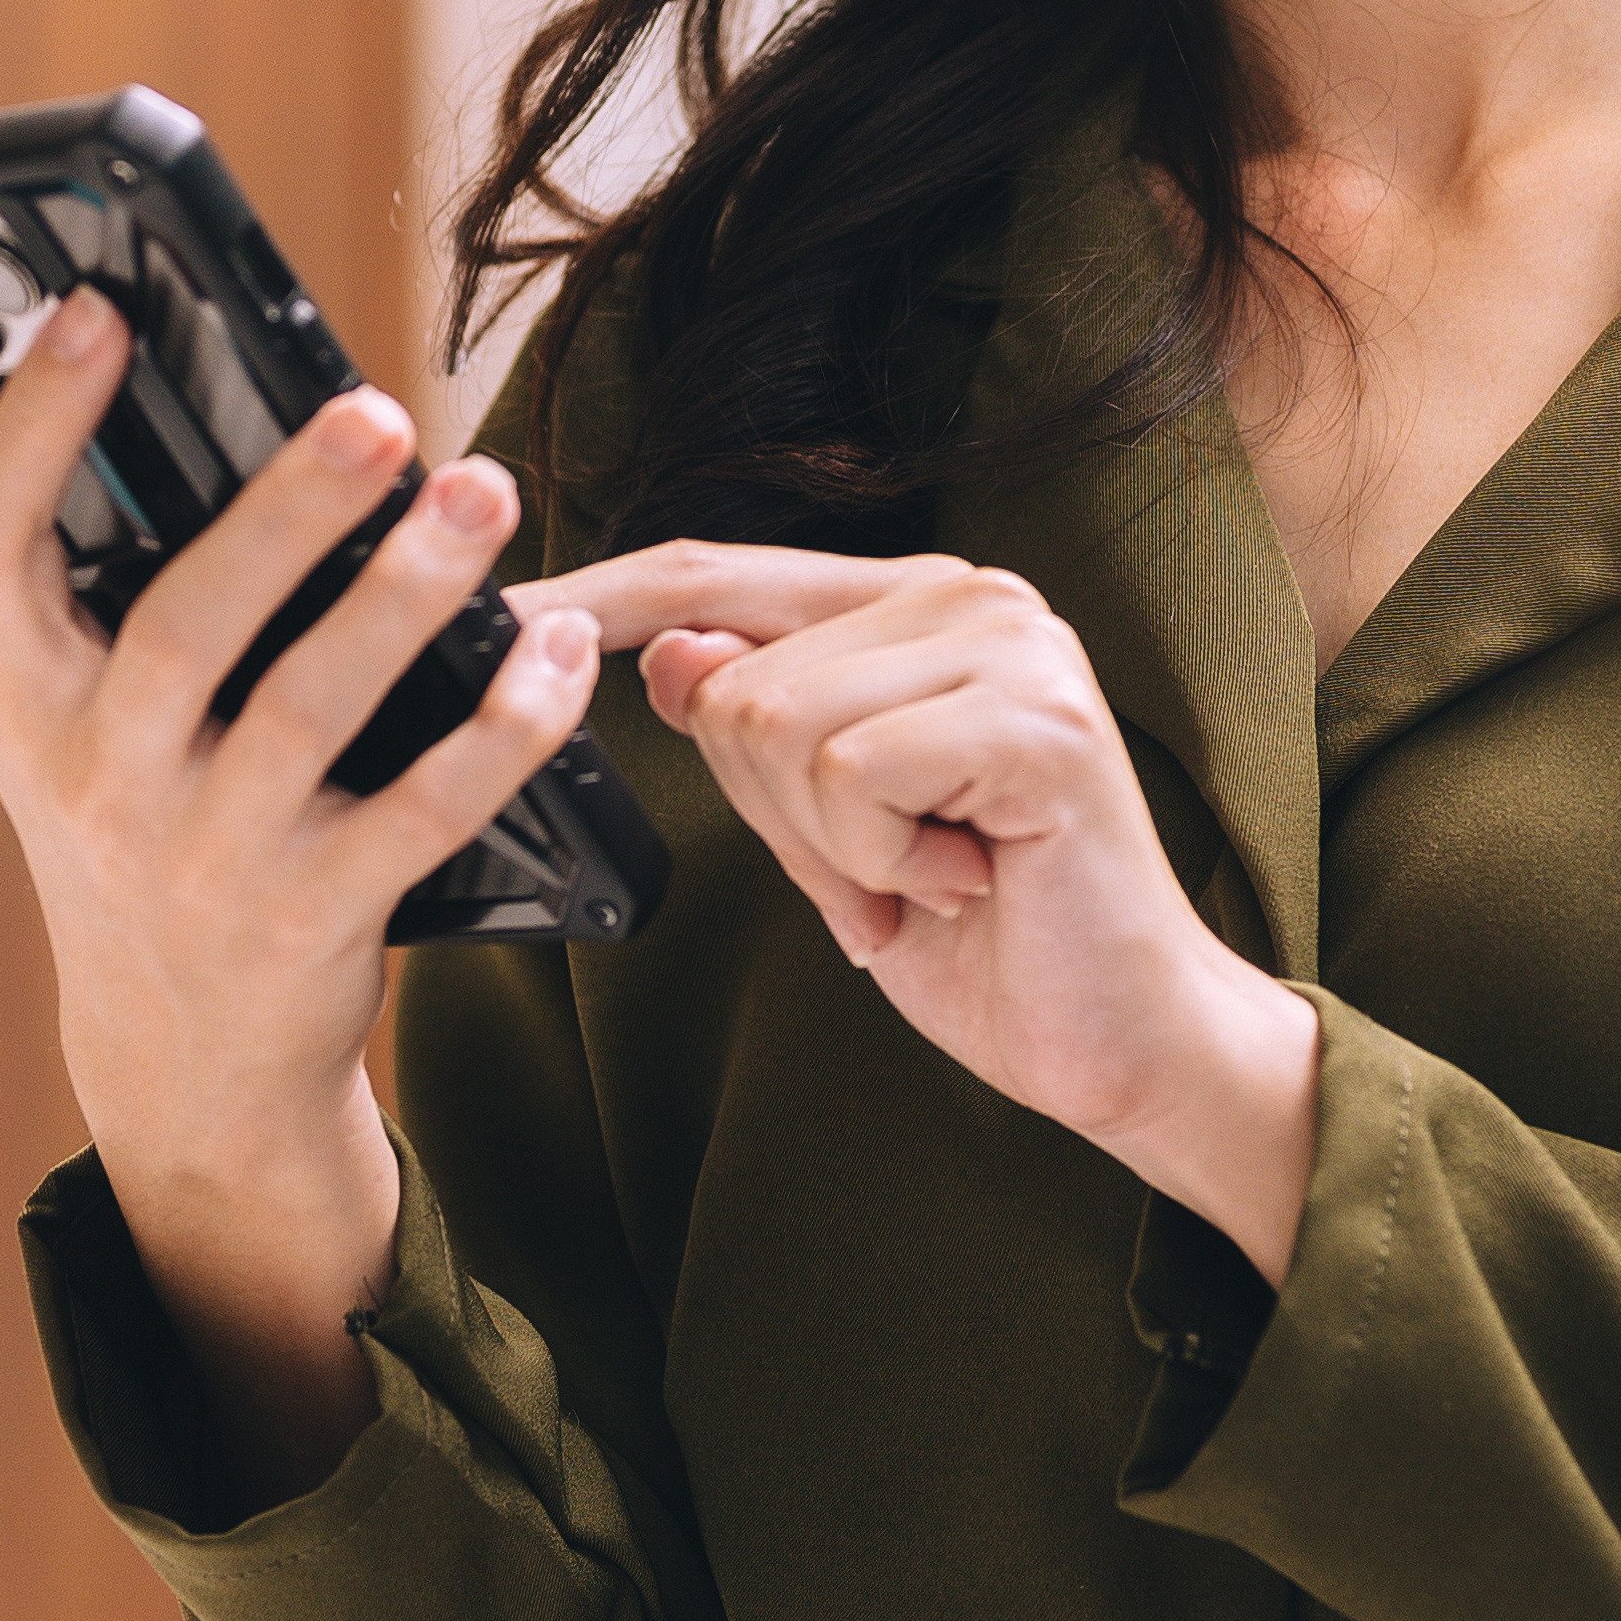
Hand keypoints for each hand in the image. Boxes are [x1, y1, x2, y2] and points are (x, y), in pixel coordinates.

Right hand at [0, 295, 602, 1496]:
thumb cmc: (115, 831)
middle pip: (184, 629)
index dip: (35, 429)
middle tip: (376, 411)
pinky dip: (500, 733)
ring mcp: (212, 857)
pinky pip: (424, 815)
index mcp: (27, 701)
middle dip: (280, 515)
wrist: (180, 1068)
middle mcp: (104, 779)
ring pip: (312, 712)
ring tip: (482, 490)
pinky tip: (551, 656)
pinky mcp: (320, 920)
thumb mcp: (29, 710)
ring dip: (406, 598)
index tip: (93, 309)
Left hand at [533, 545, 1322, 1280]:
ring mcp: (1011, 641)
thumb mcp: (829, 835)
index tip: (489, 617)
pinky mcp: (1037, 716)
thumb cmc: (989, 942)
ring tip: (930, 878)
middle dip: (776, 816)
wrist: (1130, 1046)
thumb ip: (754, 734)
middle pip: (729, 672)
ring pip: (775, 719)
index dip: (594, 599)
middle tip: (888, 877)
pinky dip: (878, 861)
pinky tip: (967, 880)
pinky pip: (847, 771)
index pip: (712, 573)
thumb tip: (664, 648)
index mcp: (913, 604)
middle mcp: (968, 592)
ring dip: (831, 847)